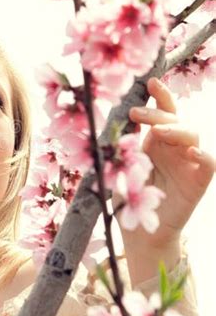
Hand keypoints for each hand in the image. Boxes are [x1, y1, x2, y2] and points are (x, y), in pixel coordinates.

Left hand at [118, 77, 214, 282]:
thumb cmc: (128, 200)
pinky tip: (191, 151)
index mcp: (154, 142)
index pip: (162, 113)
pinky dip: (204, 154)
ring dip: (175, 129)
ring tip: (158, 133)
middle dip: (158, 113)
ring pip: (192, 135)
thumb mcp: (119, 169)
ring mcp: (187, 163)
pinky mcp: (198, 182)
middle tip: (137, 114)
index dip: (160, 96)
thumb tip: (110, 125)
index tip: (150, 82)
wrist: (140, 233)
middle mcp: (173, 149)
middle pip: (175, 120)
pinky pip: (208, 163)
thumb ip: (119, 149)